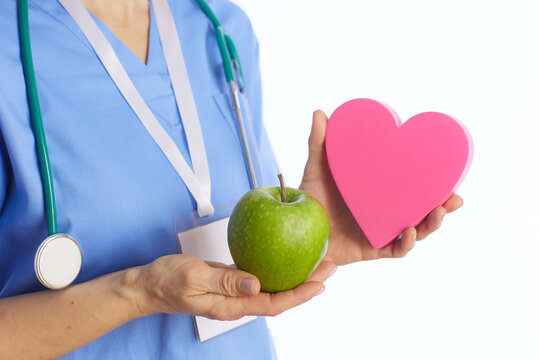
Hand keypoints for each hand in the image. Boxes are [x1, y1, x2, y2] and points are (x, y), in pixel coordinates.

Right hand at [135, 254, 336, 319]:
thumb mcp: (194, 277)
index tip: (320, 282)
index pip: (273, 304)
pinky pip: (259, 276)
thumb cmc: (167, 281)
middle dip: (306, 284)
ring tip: (314, 261)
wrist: (149, 284)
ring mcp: (235, 291)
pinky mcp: (230, 281)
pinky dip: (275, 267)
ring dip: (294, 275)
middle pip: (280, 296)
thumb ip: (225, 281)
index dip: (299, 295)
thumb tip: (256, 284)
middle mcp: (238, 301)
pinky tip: (284, 257)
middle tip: (328, 266)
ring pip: (272, 286)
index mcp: (231, 305)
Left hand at [299, 110, 462, 264]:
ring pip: (416, 232)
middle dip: (444, 206)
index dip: (434, 181)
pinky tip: (410, 232)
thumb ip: (319, 144)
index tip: (449, 170)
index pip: (413, 186)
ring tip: (439, 212)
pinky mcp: (372, 249)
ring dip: (431, 225)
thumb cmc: (310, 201)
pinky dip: (406, 243)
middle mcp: (385, 213)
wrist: (296, 233)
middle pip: (422, 211)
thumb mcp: (316, 170)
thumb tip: (320, 112)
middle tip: (455, 197)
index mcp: (380, 192)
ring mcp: (381, 232)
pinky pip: (395, 250)